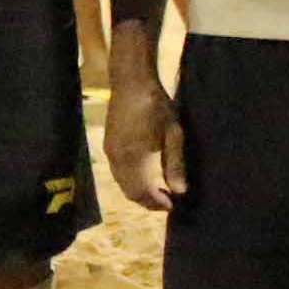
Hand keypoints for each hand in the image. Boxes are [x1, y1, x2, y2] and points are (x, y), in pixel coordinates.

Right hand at [103, 74, 184, 210]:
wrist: (131, 82)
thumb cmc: (157, 106)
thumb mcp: (173, 135)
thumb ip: (175, 165)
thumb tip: (180, 191)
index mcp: (134, 159)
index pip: (143, 193)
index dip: (157, 203)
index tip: (173, 206)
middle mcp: (117, 159)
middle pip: (130, 191)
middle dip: (147, 200)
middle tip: (166, 201)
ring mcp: (110, 151)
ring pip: (122, 182)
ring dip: (138, 190)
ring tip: (158, 189)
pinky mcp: (108, 144)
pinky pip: (117, 171)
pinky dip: (130, 179)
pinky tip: (144, 173)